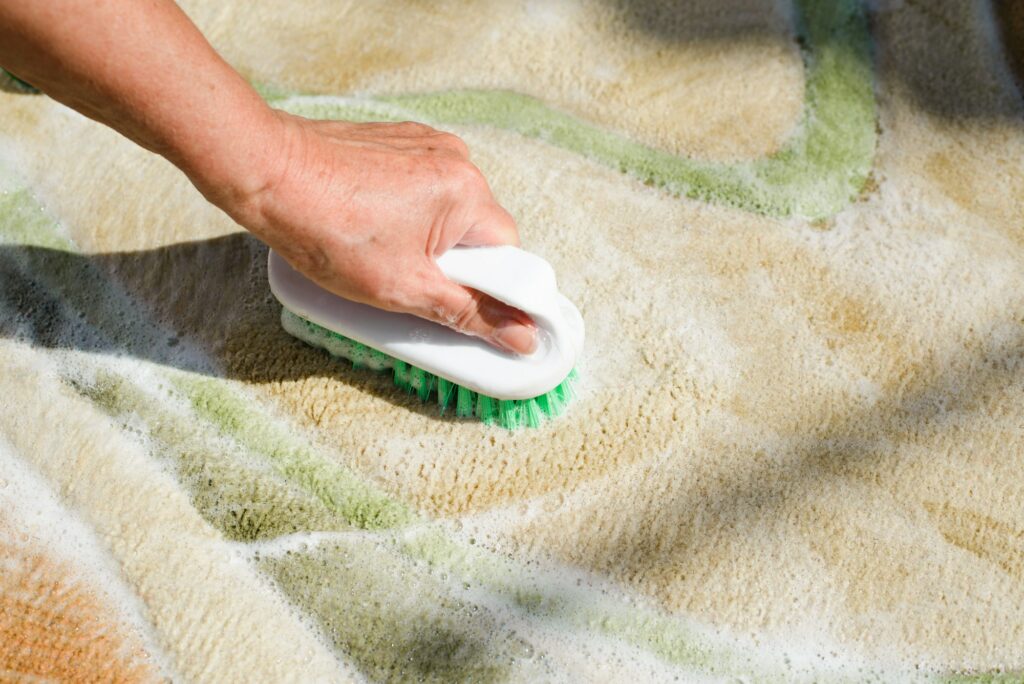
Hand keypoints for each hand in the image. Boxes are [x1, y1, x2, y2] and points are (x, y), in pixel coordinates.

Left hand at [226, 112, 537, 354]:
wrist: (264, 173)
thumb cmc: (327, 229)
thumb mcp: (403, 288)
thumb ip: (468, 312)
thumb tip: (521, 336)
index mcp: (466, 192)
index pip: (508, 253)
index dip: (488, 287)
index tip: (462, 305)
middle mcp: (454, 158)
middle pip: (477, 231)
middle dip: (450, 264)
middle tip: (408, 280)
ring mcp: (424, 143)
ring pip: (447, 211)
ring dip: (426, 239)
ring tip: (378, 251)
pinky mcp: (397, 140)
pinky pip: (420, 187)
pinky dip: (404, 212)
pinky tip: (367, 226)